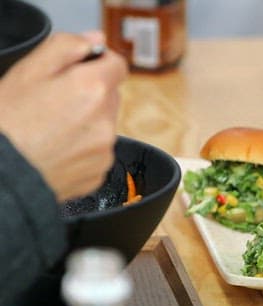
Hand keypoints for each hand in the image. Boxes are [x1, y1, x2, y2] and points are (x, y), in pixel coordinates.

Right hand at [0, 32, 127, 201]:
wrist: (2, 173)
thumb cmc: (7, 123)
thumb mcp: (28, 70)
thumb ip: (67, 47)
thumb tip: (95, 41)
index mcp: (92, 89)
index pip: (117, 65)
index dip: (97, 64)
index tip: (78, 71)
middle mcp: (105, 120)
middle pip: (110, 96)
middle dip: (89, 94)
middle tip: (53, 103)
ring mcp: (104, 149)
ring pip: (104, 124)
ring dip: (86, 122)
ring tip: (51, 129)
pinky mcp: (99, 172)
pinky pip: (97, 151)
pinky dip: (82, 149)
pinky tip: (56, 149)